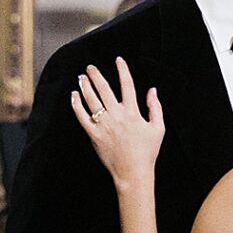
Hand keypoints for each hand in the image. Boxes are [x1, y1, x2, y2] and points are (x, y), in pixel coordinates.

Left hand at [72, 58, 163, 186]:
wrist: (133, 172)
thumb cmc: (147, 152)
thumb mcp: (158, 128)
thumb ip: (155, 107)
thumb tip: (153, 90)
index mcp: (133, 112)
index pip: (127, 85)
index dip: (122, 70)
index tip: (118, 60)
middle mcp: (117, 115)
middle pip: (104, 89)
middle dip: (96, 75)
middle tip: (90, 67)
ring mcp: (103, 125)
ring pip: (91, 100)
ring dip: (85, 86)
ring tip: (81, 77)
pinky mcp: (94, 134)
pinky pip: (82, 116)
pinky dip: (76, 104)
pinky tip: (74, 96)